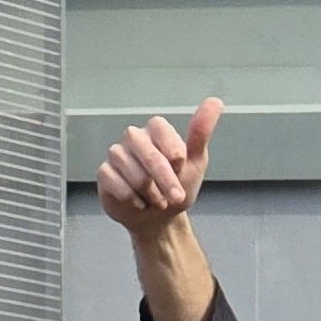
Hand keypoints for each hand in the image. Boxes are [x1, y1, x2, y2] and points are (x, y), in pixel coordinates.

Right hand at [95, 101, 220, 231]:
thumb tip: (215, 101)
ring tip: (157, 200)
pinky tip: (139, 203)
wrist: (158, 218)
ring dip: (150, 193)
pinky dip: (132, 199)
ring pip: (134, 173)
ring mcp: (117, 154)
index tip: (182, 172)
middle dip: (165, 181)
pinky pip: (117, 184)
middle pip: (150, 156)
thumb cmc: (176, 187)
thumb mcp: (196, 162)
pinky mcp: (105, 172)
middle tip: (175, 198)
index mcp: (156, 129)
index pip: (165, 137)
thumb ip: (201, 133)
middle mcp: (134, 137)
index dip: (175, 161)